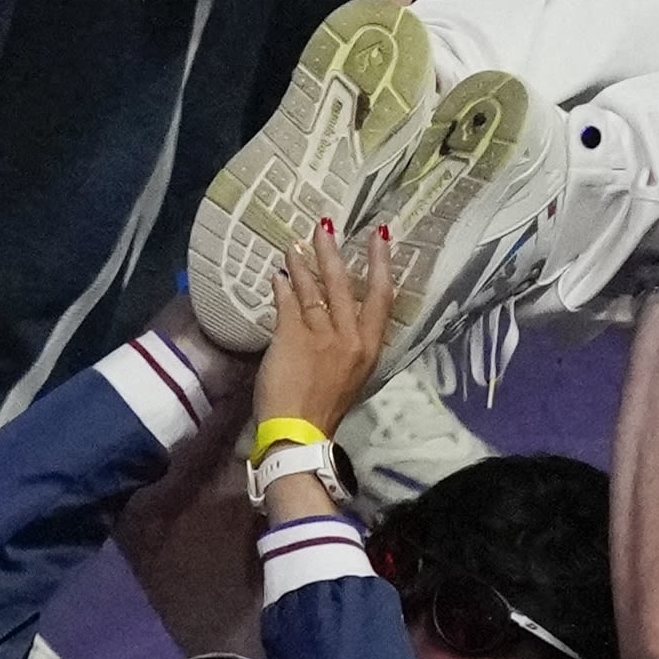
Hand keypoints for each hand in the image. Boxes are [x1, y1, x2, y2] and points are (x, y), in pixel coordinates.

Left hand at [252, 219, 402, 442]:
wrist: (299, 433)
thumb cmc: (324, 408)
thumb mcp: (350, 374)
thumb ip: (347, 345)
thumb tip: (334, 318)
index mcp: (370, 347)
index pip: (382, 297)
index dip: (381, 264)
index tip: (379, 236)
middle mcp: (349, 337)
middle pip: (343, 284)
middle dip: (333, 252)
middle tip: (325, 226)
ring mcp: (321, 336)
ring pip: (312, 289)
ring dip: (302, 263)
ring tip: (294, 243)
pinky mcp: (292, 338)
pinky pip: (287, 304)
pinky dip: (282, 287)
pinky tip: (277, 274)